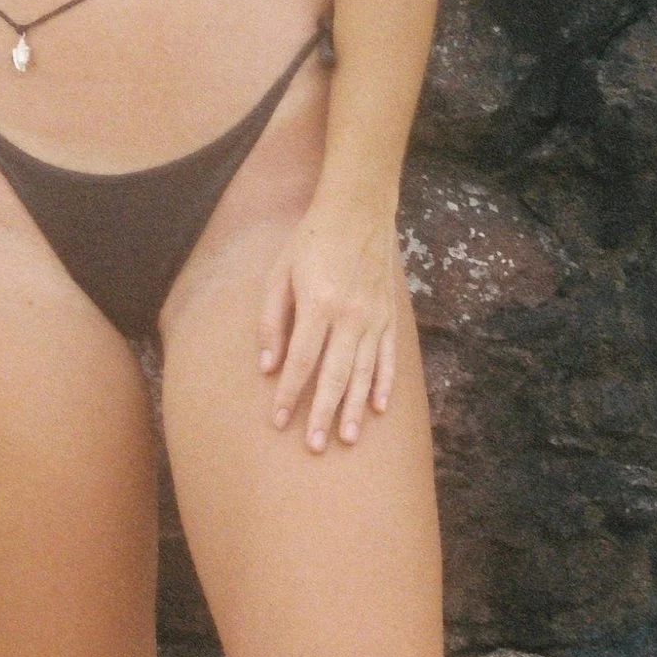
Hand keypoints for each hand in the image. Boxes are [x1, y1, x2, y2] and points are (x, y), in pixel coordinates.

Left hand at [257, 195, 401, 452]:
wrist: (359, 210)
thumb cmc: (311, 241)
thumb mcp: (279, 273)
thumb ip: (271, 320)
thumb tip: (267, 366)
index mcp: (318, 304)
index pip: (301, 360)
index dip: (289, 393)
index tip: (279, 421)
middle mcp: (350, 315)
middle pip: (335, 374)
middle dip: (323, 413)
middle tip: (314, 446)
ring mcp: (374, 317)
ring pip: (365, 372)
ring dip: (355, 408)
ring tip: (348, 439)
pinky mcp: (389, 316)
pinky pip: (388, 357)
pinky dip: (384, 384)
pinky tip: (379, 408)